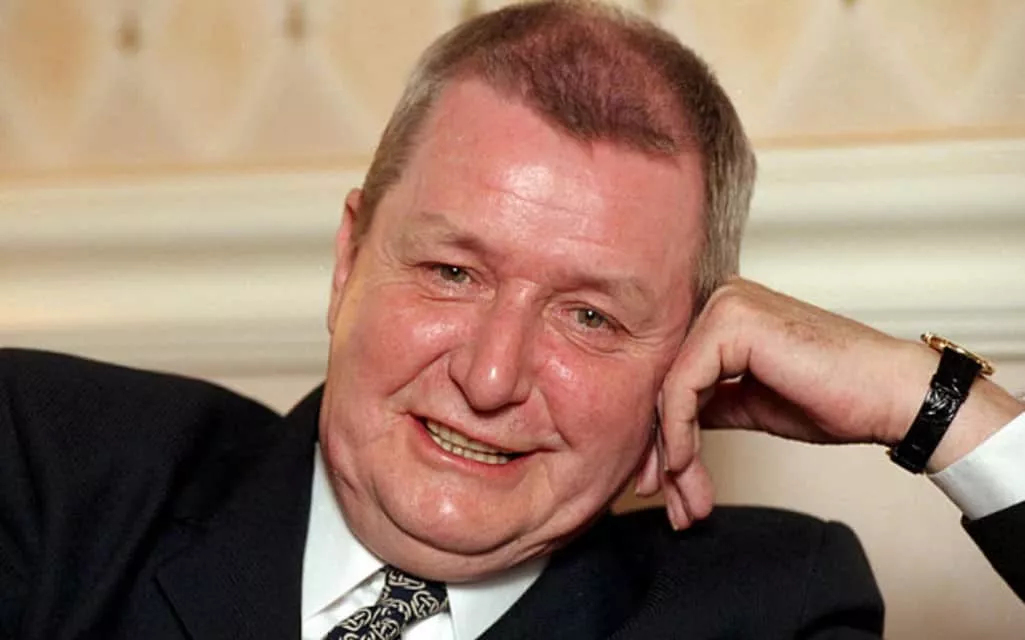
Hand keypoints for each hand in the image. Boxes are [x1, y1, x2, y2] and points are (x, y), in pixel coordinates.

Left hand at [634, 277, 1022, 529]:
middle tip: (669, 501)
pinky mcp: (730, 322)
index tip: (666, 484)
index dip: (665, 434)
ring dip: (672, 453)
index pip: (674, 376)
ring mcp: (724, 304)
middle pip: (666, 383)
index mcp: (725, 312)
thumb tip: (663, 425)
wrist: (891, 397)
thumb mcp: (751, 402)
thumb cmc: (835, 398)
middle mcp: (720, 298)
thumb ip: (708, 402)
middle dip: (664, 451)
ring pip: (669, 389)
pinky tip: (686, 466)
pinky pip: (682, 386)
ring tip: (685, 501)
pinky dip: (678, 432)